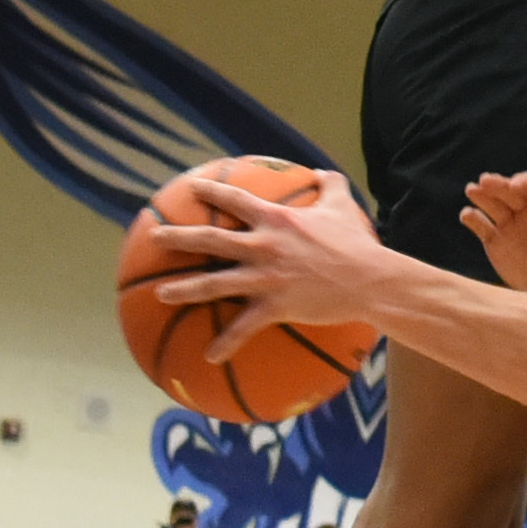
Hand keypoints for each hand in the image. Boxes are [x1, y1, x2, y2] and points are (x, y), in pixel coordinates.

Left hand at [150, 167, 384, 354]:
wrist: (371, 280)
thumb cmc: (357, 243)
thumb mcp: (343, 205)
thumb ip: (330, 184)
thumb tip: (320, 171)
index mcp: (276, 220)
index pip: (235, 199)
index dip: (210, 190)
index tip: (189, 188)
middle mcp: (263, 246)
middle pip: (211, 238)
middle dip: (178, 237)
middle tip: (155, 237)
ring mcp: (266, 277)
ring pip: (215, 283)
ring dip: (185, 289)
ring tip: (161, 294)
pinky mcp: (274, 306)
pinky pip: (243, 328)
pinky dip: (226, 343)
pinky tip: (210, 356)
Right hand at [461, 173, 526, 299]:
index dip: (524, 183)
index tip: (515, 186)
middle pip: (510, 192)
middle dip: (498, 185)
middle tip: (485, 180)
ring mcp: (509, 222)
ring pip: (494, 205)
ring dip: (482, 196)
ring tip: (472, 189)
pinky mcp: (494, 239)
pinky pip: (482, 226)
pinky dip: (473, 219)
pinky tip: (467, 214)